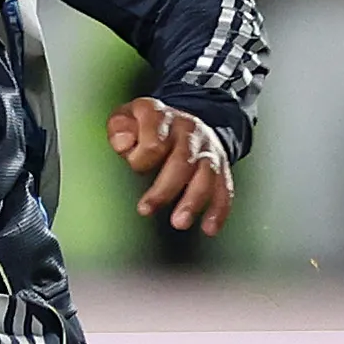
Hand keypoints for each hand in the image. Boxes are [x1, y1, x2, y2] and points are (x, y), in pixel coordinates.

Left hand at [110, 99, 234, 233]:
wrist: (180, 119)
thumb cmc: (145, 126)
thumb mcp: (126, 118)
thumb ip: (119, 129)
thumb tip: (123, 143)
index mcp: (161, 116)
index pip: (154, 141)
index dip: (140, 159)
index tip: (134, 167)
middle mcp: (188, 129)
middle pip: (181, 160)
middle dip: (164, 188)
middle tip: (146, 209)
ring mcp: (206, 148)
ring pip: (206, 174)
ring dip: (193, 200)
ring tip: (180, 222)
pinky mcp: (220, 164)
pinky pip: (224, 187)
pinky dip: (218, 209)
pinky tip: (209, 228)